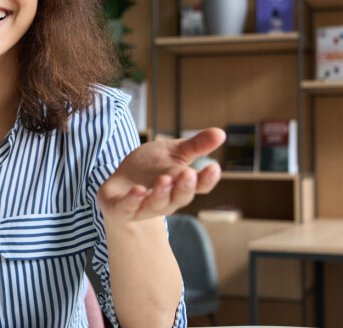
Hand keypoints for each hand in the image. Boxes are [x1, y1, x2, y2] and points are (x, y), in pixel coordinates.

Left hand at [97, 128, 225, 221]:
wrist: (120, 182)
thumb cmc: (150, 167)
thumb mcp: (173, 152)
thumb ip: (195, 145)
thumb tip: (221, 132)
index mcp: (180, 186)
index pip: (198, 186)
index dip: (207, 179)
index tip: (214, 167)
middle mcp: (166, 200)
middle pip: (179, 198)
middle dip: (184, 187)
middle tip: (188, 174)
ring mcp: (143, 207)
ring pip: (155, 205)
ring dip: (161, 194)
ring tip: (164, 180)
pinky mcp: (121, 208)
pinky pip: (127, 208)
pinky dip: (132, 201)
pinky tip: (137, 190)